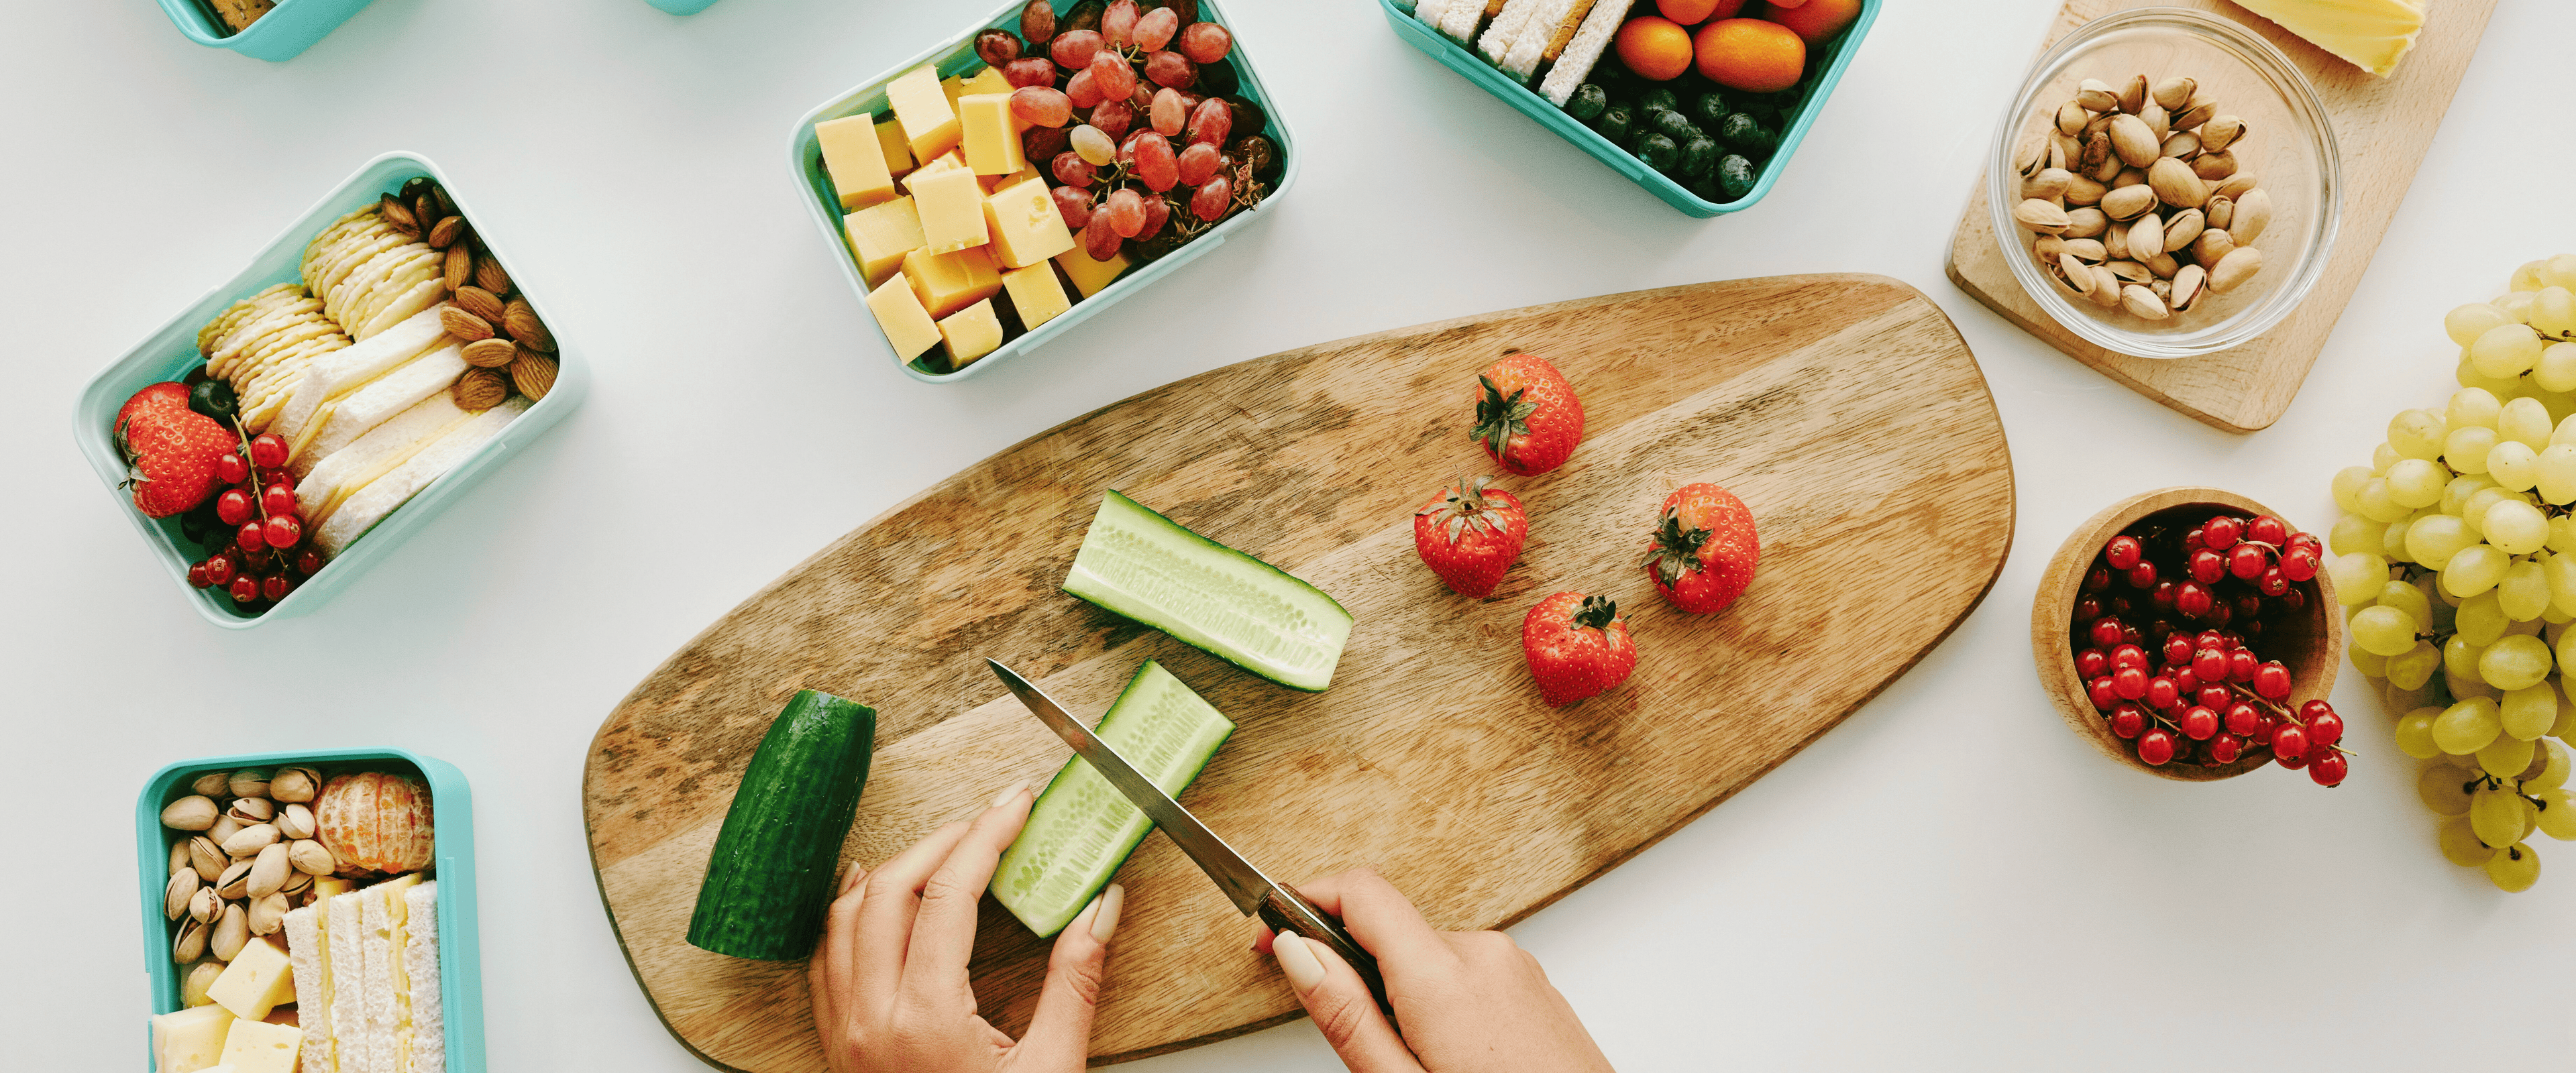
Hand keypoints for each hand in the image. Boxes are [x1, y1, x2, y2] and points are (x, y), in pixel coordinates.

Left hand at [808, 783, 1122, 1072]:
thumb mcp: (1053, 1070)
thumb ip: (1078, 982)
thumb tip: (1102, 906)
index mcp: (927, 1017)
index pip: (949, 891)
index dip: (986, 835)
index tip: (1016, 805)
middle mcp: (872, 1018)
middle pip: (890, 888)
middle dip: (942, 840)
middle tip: (989, 820)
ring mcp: (845, 1033)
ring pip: (845, 916)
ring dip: (891, 869)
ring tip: (937, 845)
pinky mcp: (836, 1048)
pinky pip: (824, 958)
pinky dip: (848, 914)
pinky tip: (874, 898)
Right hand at [1256, 867, 1611, 1072]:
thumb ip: (1345, 1013)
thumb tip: (1296, 951)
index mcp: (1443, 976)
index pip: (1360, 890)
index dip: (1302, 901)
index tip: (1271, 934)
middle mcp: (1483, 953)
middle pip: (1390, 929)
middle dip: (1354, 969)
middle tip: (1343, 1033)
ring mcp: (1514, 966)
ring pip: (1427, 956)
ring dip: (1400, 993)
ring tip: (1410, 1062)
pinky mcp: (1532, 984)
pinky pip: (1464, 973)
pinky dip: (1438, 1001)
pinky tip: (1448, 1056)